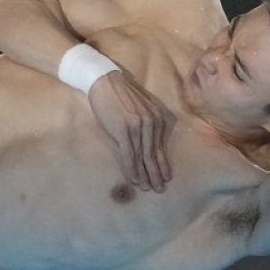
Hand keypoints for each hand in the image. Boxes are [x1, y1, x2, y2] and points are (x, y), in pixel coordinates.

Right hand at [87, 71, 172, 191]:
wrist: (104, 80)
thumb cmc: (119, 94)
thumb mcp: (140, 107)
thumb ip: (146, 121)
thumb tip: (147, 140)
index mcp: (158, 117)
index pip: (159, 146)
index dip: (162, 163)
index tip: (165, 176)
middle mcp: (152, 123)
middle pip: (154, 154)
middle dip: (157, 173)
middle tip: (160, 188)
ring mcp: (138, 127)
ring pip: (143, 157)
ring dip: (146, 174)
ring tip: (149, 188)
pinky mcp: (123, 130)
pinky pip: (129, 154)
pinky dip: (132, 168)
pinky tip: (135, 179)